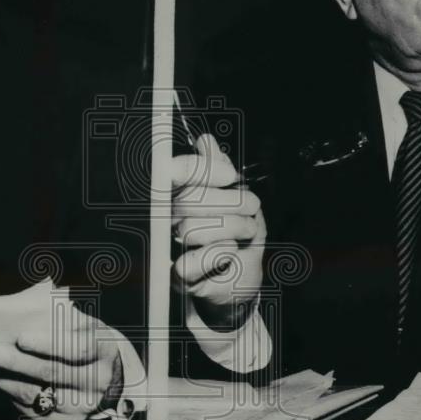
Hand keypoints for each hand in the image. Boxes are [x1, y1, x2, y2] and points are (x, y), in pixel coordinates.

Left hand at [0, 298, 123, 419]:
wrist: (101, 376)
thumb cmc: (83, 338)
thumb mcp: (82, 321)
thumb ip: (63, 305)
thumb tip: (47, 285)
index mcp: (105, 349)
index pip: (78, 348)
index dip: (49, 343)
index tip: (21, 336)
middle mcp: (99, 381)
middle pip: (54, 373)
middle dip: (17, 362)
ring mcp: (83, 405)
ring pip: (39, 393)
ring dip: (5, 379)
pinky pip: (32, 410)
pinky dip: (9, 395)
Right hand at [171, 133, 265, 329]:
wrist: (240, 278)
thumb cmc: (237, 235)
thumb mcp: (237, 197)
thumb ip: (219, 167)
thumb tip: (204, 140)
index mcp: (179, 193)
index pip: (175, 172)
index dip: (202, 170)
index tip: (231, 176)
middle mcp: (168, 218)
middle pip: (188, 200)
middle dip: (231, 202)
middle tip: (252, 207)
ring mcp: (171, 247)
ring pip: (191, 229)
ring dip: (233, 229)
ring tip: (245, 232)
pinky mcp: (179, 277)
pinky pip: (195, 261)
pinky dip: (221, 255)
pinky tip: (228, 255)